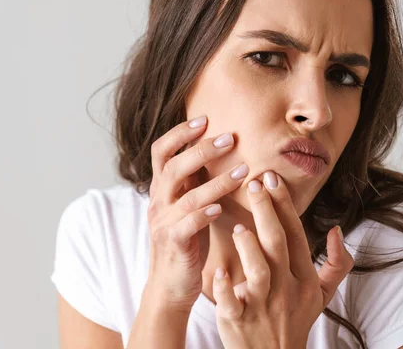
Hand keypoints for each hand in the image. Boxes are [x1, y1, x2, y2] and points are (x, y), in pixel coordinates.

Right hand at [143, 114, 249, 312]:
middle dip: (201, 149)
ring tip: (243, 171)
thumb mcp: (186, 205)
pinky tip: (221, 208)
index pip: (161, 151)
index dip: (179, 133)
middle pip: (173, 167)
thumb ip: (194, 180)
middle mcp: (158, 201)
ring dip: (216, 181)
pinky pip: (186, 225)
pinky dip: (203, 214)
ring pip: (186, 195)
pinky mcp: (173, 243)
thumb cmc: (186, 240)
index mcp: (162, 189)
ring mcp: (163, 223)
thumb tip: (214, 148)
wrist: (171, 284)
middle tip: (229, 138)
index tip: (204, 118)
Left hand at [211, 171, 354, 348]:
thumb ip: (337, 264)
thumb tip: (337, 231)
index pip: (296, 236)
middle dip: (266, 211)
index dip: (284, 206)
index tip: (272, 179)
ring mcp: (262, 306)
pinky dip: (226, 288)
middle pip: (278, 245)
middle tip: (254, 184)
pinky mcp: (238, 320)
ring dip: (248, 246)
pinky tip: (220, 271)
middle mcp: (286, 290)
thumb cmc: (295, 320)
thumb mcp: (322, 295)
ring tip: (238, 227)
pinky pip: (232, 302)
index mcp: (304, 280)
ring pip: (259, 271)